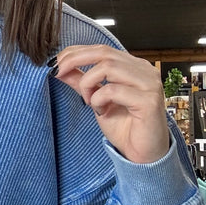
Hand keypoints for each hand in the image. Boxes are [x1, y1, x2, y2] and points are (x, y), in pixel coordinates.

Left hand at [53, 45, 169, 163]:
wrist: (143, 155)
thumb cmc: (125, 127)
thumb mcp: (96, 100)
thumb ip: (82, 82)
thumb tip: (60, 68)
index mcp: (134, 67)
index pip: (102, 49)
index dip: (76, 52)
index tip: (56, 62)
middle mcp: (144, 70)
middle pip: (104, 52)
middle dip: (75, 60)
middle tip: (58, 72)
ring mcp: (149, 83)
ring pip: (107, 67)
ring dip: (88, 83)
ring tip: (88, 101)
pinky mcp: (149, 100)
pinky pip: (113, 90)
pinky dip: (99, 99)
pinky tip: (101, 111)